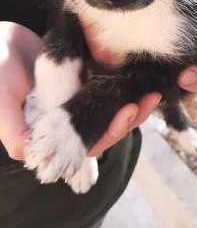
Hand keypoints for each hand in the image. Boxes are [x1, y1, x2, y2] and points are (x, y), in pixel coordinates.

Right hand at [0, 22, 196, 161]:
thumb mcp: (0, 97)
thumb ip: (11, 127)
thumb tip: (26, 155)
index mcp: (48, 132)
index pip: (85, 144)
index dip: (108, 133)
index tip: (127, 112)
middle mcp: (65, 120)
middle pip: (104, 127)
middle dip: (128, 117)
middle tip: (149, 99)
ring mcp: (74, 98)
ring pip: (108, 107)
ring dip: (130, 101)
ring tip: (151, 88)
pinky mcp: (79, 78)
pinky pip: (105, 84)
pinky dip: (121, 81)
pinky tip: (139, 72)